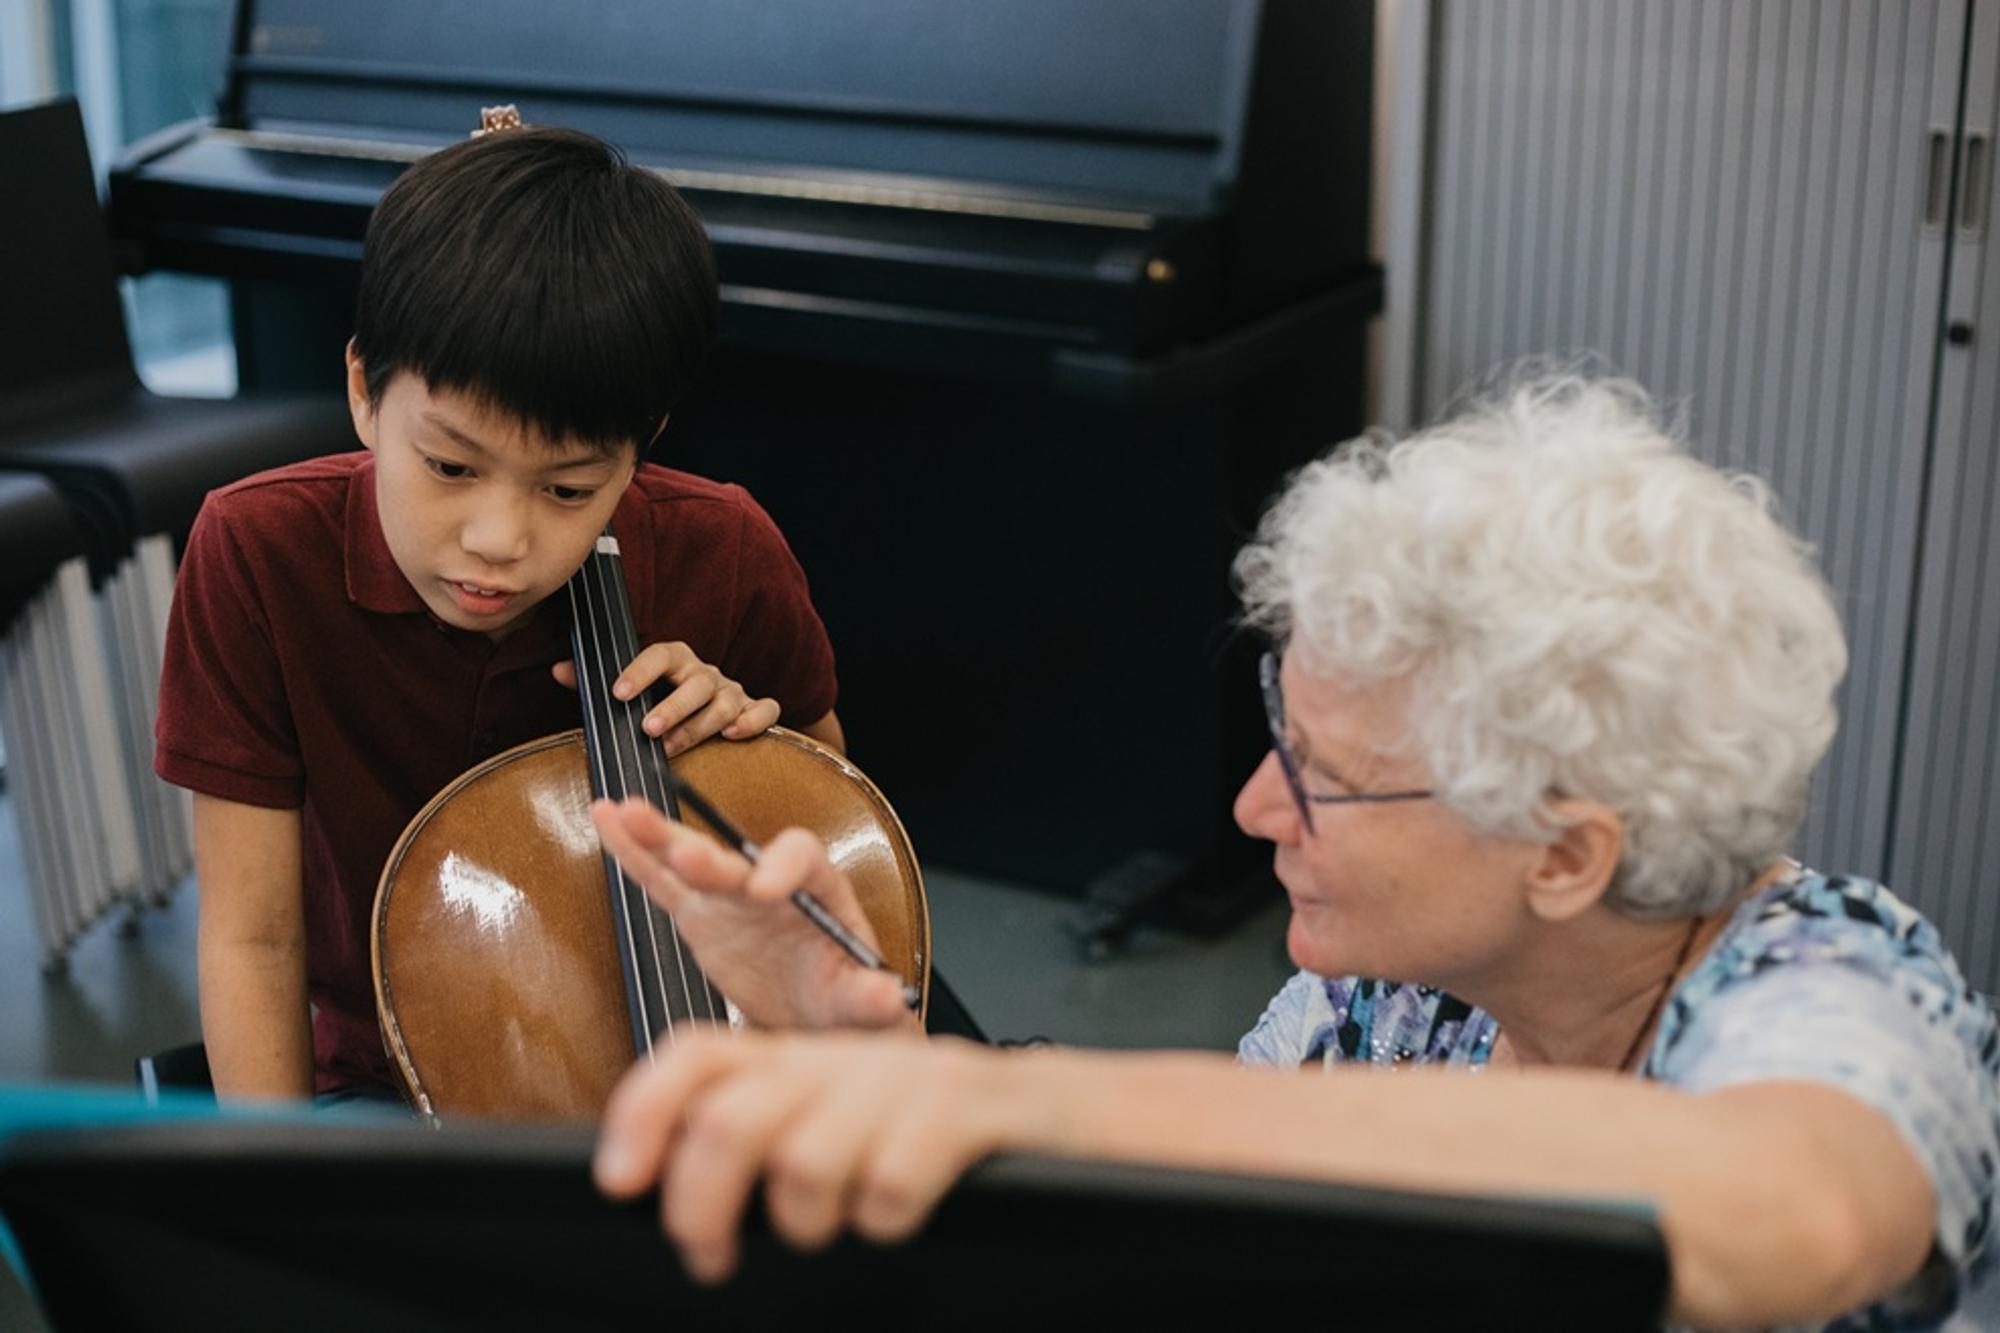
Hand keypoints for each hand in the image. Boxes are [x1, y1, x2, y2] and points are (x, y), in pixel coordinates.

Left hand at [553, 642, 779, 755]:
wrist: (705, 711)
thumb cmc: (659, 701)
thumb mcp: (628, 691)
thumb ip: (594, 683)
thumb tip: (560, 670)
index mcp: (675, 661)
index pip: (660, 655)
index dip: (639, 672)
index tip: (618, 693)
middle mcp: (704, 673)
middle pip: (695, 683)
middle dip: (671, 706)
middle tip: (648, 729)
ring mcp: (732, 690)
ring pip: (724, 702)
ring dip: (699, 725)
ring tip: (673, 747)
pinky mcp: (753, 709)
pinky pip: (765, 710)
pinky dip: (753, 720)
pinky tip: (733, 735)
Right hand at [589, 797, 917, 1031]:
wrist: (814, 1017)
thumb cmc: (847, 1003)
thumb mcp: (868, 1005)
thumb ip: (873, 998)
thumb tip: (888, 998)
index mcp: (820, 890)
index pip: (804, 858)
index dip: (784, 867)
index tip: (766, 891)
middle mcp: (771, 881)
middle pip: (738, 857)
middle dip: (711, 858)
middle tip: (689, 858)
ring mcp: (730, 895)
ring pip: (691, 860)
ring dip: (659, 837)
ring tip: (624, 810)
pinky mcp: (699, 914)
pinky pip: (661, 881)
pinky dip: (633, 853)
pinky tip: (605, 819)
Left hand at [594, 1030, 1025, 1282]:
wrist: (1084, 1115)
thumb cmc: (955, 1138)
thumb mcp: (849, 1126)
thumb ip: (774, 1140)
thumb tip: (682, 1201)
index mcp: (806, 1060)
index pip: (697, 1056)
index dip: (642, 1113)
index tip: (620, 1182)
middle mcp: (847, 1059)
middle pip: (732, 1117)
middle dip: (701, 1202)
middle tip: (713, 1254)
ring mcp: (910, 1078)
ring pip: (804, 1158)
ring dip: (807, 1220)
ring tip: (837, 1229)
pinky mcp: (973, 1106)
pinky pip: (892, 1178)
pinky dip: (886, 1219)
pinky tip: (905, 1215)